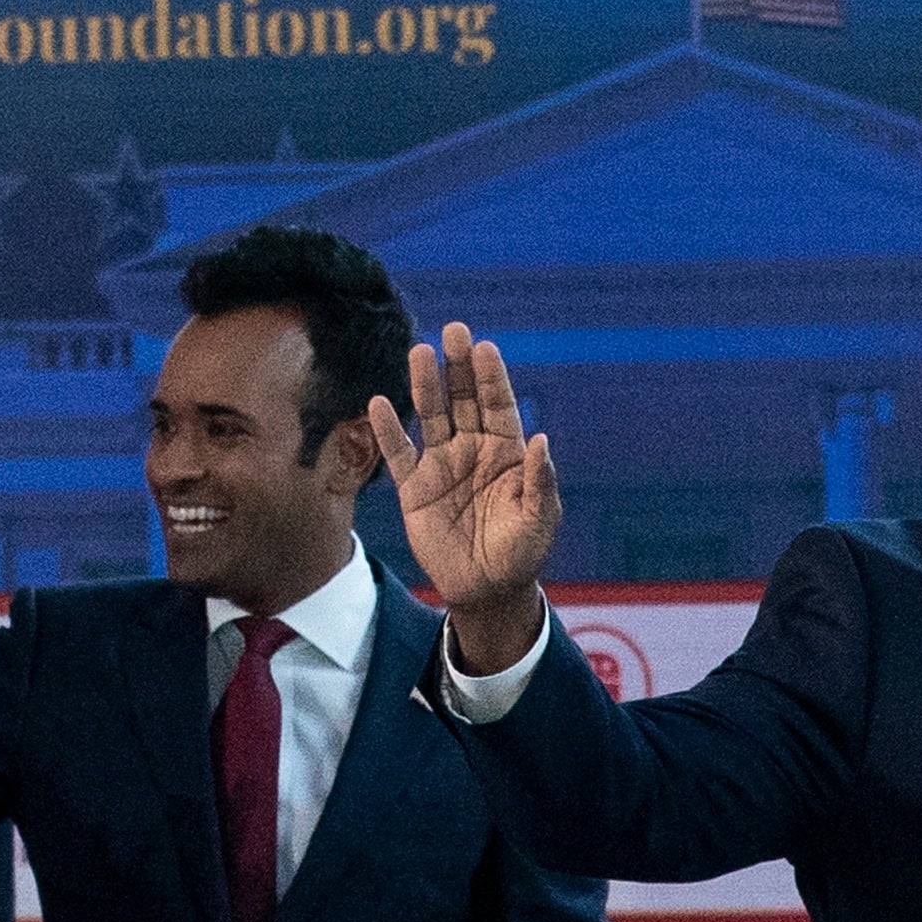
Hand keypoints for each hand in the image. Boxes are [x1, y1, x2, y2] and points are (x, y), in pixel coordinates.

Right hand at [370, 324, 564, 673]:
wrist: (487, 590)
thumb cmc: (520, 553)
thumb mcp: (539, 520)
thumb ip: (539, 482)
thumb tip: (541, 440)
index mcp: (506, 452)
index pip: (498, 405)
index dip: (492, 378)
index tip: (486, 348)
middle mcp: (472, 449)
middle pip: (464, 400)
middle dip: (459, 367)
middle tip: (455, 331)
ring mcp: (442, 465)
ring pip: (431, 416)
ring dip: (426, 385)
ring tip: (421, 352)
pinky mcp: (414, 489)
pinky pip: (399, 454)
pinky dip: (388, 430)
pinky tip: (380, 403)